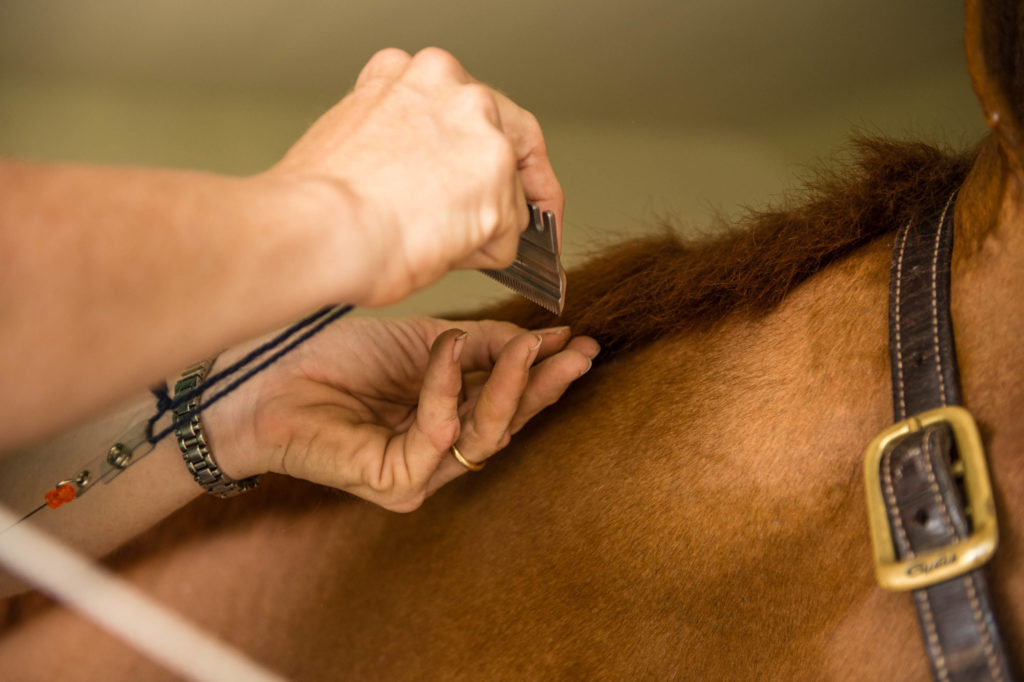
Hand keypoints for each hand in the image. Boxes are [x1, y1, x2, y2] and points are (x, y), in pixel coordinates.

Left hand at [205, 317, 597, 511]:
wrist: (266, 376)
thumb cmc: (336, 359)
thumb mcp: (424, 342)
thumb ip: (480, 346)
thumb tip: (539, 338)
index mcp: (445, 421)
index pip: (505, 405)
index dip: (541, 375)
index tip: (575, 342)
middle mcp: (437, 455)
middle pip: (506, 427)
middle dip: (543, 388)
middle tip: (577, 354)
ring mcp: (418, 474)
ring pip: (483, 437)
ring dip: (508, 386)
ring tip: (530, 346)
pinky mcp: (395, 482)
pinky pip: (438, 432)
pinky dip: (444, 385)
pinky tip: (448, 347)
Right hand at [268, 47, 563, 306]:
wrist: (315, 228)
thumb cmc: (317, 201)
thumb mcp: (357, 137)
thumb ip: (408, 145)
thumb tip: (435, 185)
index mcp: (416, 74)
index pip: (472, 104)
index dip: (487, 142)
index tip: (496, 167)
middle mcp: (456, 91)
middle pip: (512, 134)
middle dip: (520, 180)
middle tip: (530, 217)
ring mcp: (482, 136)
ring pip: (510, 191)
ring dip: (488, 227)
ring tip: (442, 249)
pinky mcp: (498, 188)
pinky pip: (508, 237)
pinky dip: (483, 256)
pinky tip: (444, 257)